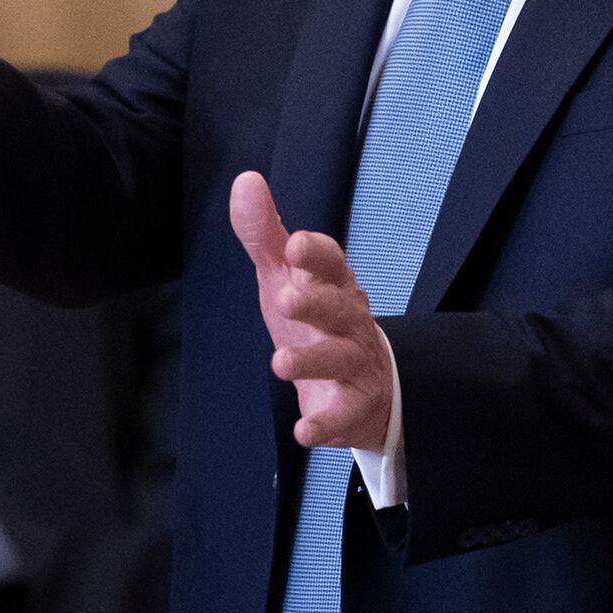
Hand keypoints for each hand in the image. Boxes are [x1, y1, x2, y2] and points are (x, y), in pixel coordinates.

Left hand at [229, 172, 394, 453]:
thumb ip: (264, 234)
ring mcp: (355, 363)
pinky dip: (326, 424)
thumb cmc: (316, 320)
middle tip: (285, 298)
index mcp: (334, 284)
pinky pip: (343, 414)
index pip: (331, 262)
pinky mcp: (354, 405)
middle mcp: (349, 320)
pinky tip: (304, 431)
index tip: (293, 245)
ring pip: (340, 358)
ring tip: (280, 364)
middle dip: (315, 303)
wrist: (366, 382)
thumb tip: (245, 180)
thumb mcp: (285, 276)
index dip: (315, 254)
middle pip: (339, 308)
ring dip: (312, 361)